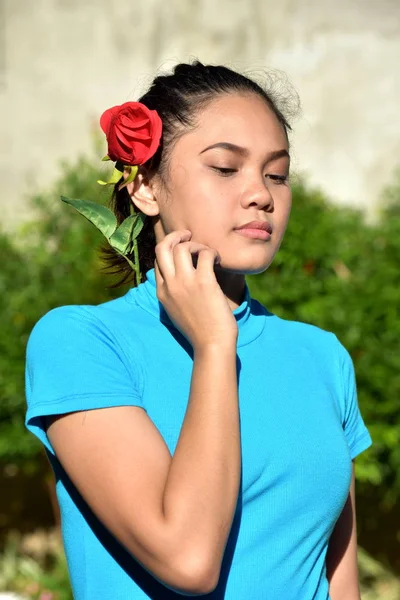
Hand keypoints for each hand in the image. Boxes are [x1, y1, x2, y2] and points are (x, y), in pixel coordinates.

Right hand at [154, 230, 237, 348]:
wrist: (212, 345)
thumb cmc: (200, 330)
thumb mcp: (178, 311)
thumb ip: (175, 293)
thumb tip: (183, 276)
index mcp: (161, 292)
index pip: (157, 260)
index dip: (170, 250)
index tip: (184, 250)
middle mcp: (169, 285)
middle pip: (162, 247)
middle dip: (175, 236)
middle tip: (190, 236)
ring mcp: (185, 283)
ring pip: (182, 247)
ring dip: (197, 245)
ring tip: (208, 254)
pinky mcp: (204, 282)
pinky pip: (206, 254)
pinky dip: (213, 253)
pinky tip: (219, 262)